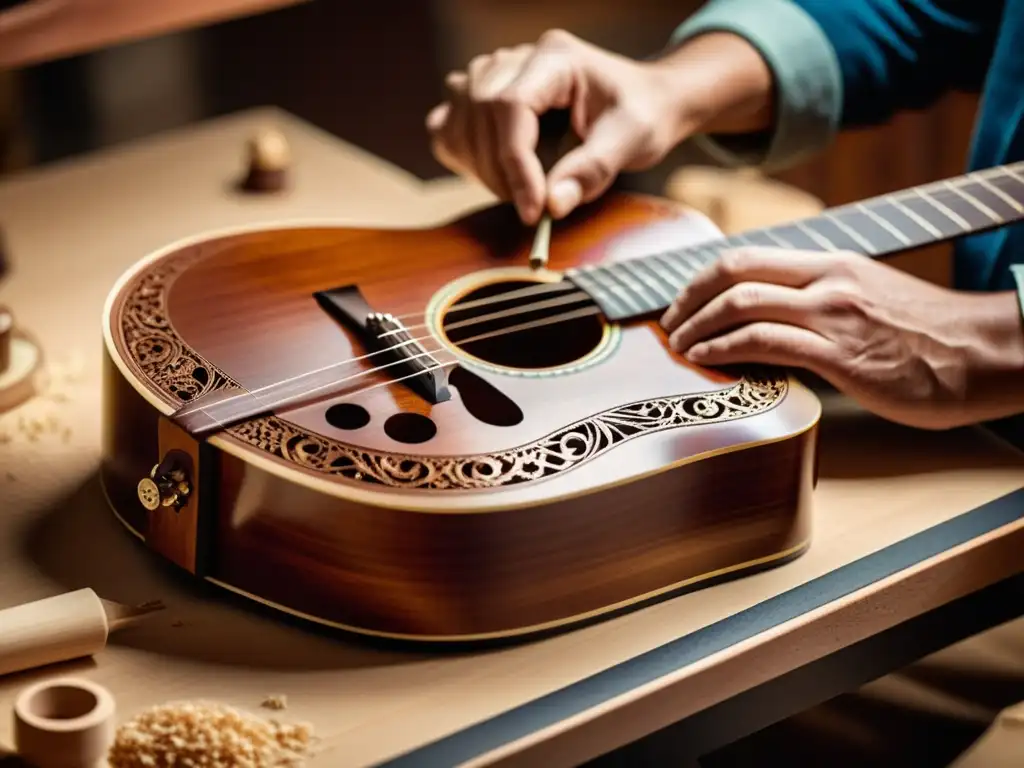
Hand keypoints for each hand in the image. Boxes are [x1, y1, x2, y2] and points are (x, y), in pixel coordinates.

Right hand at [427, 30, 684, 224]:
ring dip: (481, 166)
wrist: (645, 101)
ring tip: (520, 189)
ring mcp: (496, 74)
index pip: (512, 105)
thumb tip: (553, 205)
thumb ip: (593, 170)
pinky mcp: (484, 97)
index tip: (533, 209)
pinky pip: (448, 124)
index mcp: (556, 58)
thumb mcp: (632, 141)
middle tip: (534, 206)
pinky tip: (494, 172)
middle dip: (501, 171)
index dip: (515, 163)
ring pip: (459, 117)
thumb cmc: (641, 114)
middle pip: (480, 112)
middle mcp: (518, 58)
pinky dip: (462, 153)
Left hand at [659, 246, 1023, 429]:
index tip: (682, 298)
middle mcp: (827, 281)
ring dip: (696, 326)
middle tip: (668, 322)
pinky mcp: (841, 355)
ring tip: (679, 346)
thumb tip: (777, 321)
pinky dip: (723, 349)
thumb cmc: (931, 337)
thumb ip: (823, 302)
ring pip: (741, 304)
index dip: (703, 276)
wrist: (988, 354)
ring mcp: (833, 316)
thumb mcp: (870, 300)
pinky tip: (705, 361)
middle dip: (687, 296)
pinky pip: (764, 342)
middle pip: (734, 271)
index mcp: (832, 266)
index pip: (749, 256)